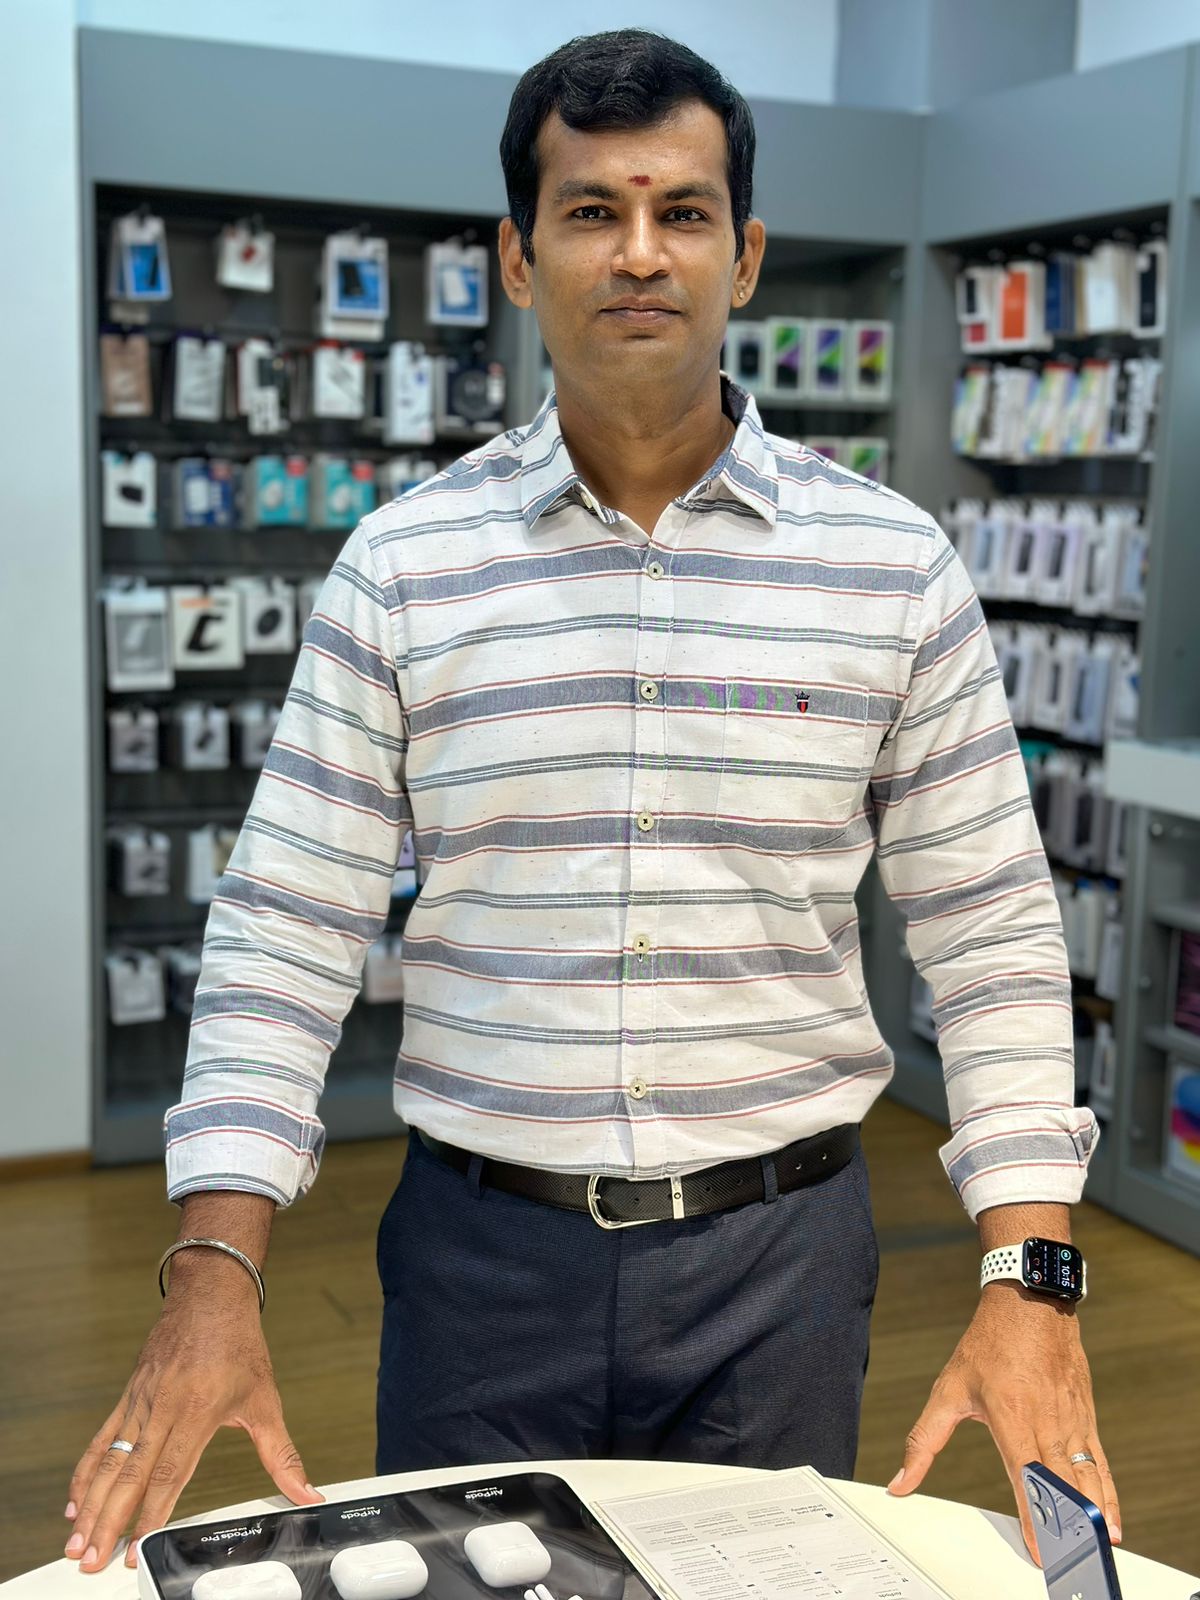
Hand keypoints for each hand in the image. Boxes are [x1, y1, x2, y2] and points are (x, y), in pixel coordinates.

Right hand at [63, 1272, 321, 1572]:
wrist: (211, 1292)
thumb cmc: (239, 1345)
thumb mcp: (265, 1401)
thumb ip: (282, 1455)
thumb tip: (308, 1492)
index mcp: (198, 1411)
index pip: (168, 1474)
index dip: (150, 1516)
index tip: (137, 1550)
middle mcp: (163, 1408)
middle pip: (129, 1475)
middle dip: (107, 1522)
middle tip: (88, 1560)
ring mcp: (141, 1401)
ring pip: (109, 1461)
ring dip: (89, 1505)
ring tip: (73, 1543)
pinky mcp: (129, 1395)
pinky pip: (100, 1440)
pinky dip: (85, 1473)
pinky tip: (74, 1503)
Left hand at [887, 1285, 1120, 1563]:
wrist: (1029, 1301)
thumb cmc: (987, 1346)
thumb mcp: (948, 1390)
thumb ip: (923, 1440)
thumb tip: (899, 1483)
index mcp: (1010, 1415)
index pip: (1024, 1475)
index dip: (1034, 1515)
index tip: (1040, 1549)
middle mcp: (1045, 1420)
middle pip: (1060, 1481)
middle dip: (1067, 1524)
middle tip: (1069, 1558)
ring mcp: (1070, 1418)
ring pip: (1086, 1475)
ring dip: (1092, 1513)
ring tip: (1098, 1548)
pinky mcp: (1085, 1415)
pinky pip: (1099, 1461)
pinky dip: (1106, 1493)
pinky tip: (1110, 1521)